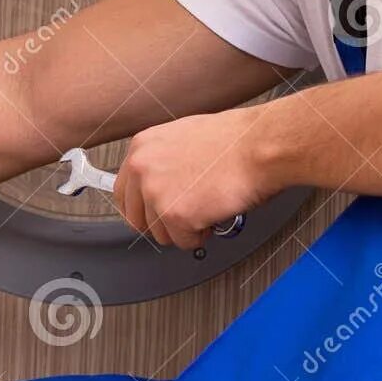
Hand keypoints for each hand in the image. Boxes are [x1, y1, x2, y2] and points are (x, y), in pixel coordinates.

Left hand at [114, 109, 278, 249]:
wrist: (259, 146)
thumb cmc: (234, 141)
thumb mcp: (183, 139)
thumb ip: (162, 162)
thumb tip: (159, 185)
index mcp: (142, 148)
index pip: (122, 193)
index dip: (141, 209)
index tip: (153, 214)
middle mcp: (142, 169)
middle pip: (137, 220)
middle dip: (163, 223)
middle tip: (187, 214)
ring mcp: (156, 193)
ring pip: (160, 234)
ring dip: (185, 228)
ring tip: (206, 206)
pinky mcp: (176, 216)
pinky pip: (184, 242)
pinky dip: (201, 234)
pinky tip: (213, 213)